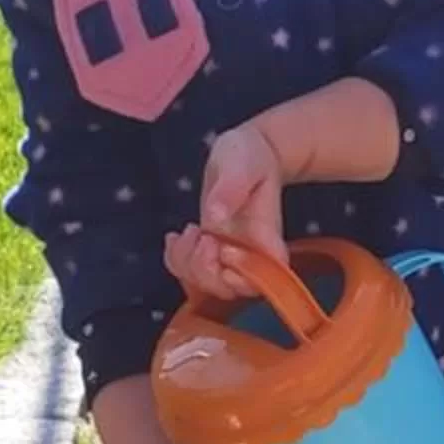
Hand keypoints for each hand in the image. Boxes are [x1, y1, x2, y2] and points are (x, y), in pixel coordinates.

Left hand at [166, 118, 288, 304]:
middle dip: (206, 271)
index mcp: (266, 233)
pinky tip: (174, 237)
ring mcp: (227, 254)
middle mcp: (248, 251)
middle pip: (232, 288)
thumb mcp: (241, 163)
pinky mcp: (208, 251)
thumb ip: (231, 187)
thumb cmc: (249, 156)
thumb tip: (214, 216)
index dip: (246, 275)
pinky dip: (175, 259)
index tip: (225, 248)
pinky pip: (189, 270)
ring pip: (208, 284)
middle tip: (200, 237)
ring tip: (188, 231)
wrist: (243, 154)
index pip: (268, 272)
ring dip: (188, 264)